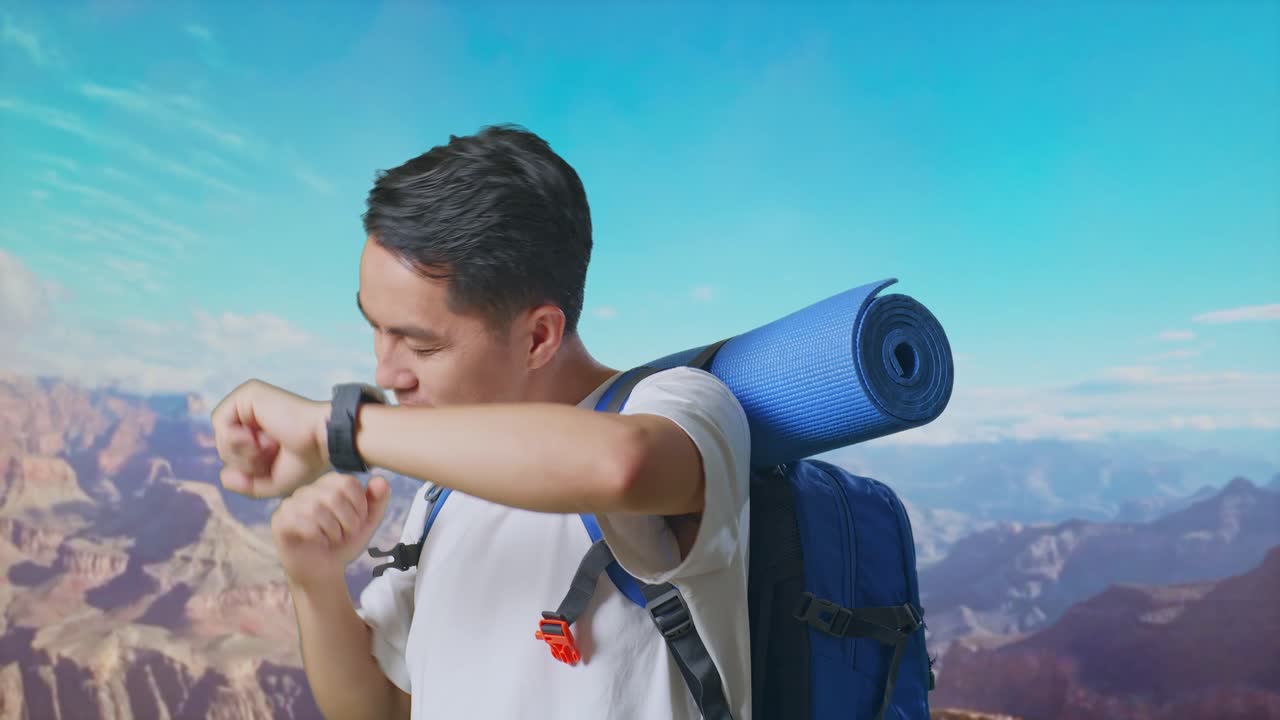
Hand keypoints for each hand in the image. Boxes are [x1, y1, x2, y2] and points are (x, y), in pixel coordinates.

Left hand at [211, 379, 331, 497]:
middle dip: (243, 461)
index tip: (272, 461)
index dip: (246, 468)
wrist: (323, 439)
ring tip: (268, 445)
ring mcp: (249, 400)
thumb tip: (223, 476)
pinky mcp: (248, 393)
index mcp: (258, 427)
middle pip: (224, 446)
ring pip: (221, 437)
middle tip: (271, 453)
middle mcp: (252, 411)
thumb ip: (246, 485)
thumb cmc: (306, 459)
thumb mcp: (272, 481)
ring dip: (242, 452)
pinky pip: (221, 422)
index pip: (232, 453)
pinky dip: (236, 439)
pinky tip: (258, 438)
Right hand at [271, 472, 392, 587]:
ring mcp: (291, 504)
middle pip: (334, 495)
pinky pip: (302, 522)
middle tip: (345, 534)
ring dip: (333, 531)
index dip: (359, 506)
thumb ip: (377, 501)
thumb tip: (381, 480)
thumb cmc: (342, 543)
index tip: (357, 522)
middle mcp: (308, 490)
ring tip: (332, 539)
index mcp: (328, 484)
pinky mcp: (280, 521)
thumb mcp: (367, 523)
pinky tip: (317, 542)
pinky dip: (318, 536)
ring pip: (317, 508)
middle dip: (348, 521)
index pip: (348, 482)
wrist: (324, 571)